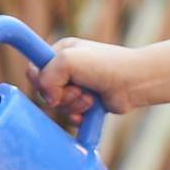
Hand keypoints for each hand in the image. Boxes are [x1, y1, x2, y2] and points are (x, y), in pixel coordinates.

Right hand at [26, 37, 145, 116]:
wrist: (135, 82)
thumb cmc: (105, 65)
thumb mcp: (67, 60)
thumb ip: (46, 76)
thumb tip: (49, 99)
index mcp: (60, 52)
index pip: (34, 69)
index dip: (41, 81)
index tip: (53, 84)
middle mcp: (67, 69)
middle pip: (45, 92)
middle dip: (62, 95)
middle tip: (80, 90)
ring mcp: (77, 86)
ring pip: (58, 106)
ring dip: (73, 105)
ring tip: (91, 98)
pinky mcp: (87, 103)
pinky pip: (70, 116)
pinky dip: (78, 116)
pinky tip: (91, 110)